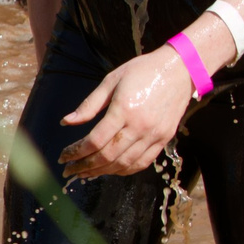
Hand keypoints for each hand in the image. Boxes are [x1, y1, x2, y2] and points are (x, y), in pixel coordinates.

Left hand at [58, 47, 194, 180]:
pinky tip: (110, 170)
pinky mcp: (164, 139)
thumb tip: (66, 122)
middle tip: (69, 170)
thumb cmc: (142, 71)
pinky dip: (124, 170)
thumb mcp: (111, 81)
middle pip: (108, 156)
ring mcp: (154, 135)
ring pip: (124, 164)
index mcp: (124, 110)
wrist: (180, 70)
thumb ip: (89, 105)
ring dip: (102, 172)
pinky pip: (142, 163)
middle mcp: (140, 126)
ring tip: (85, 173)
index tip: (63, 157)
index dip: (76, 152)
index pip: (95, 141)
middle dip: (84, 167)